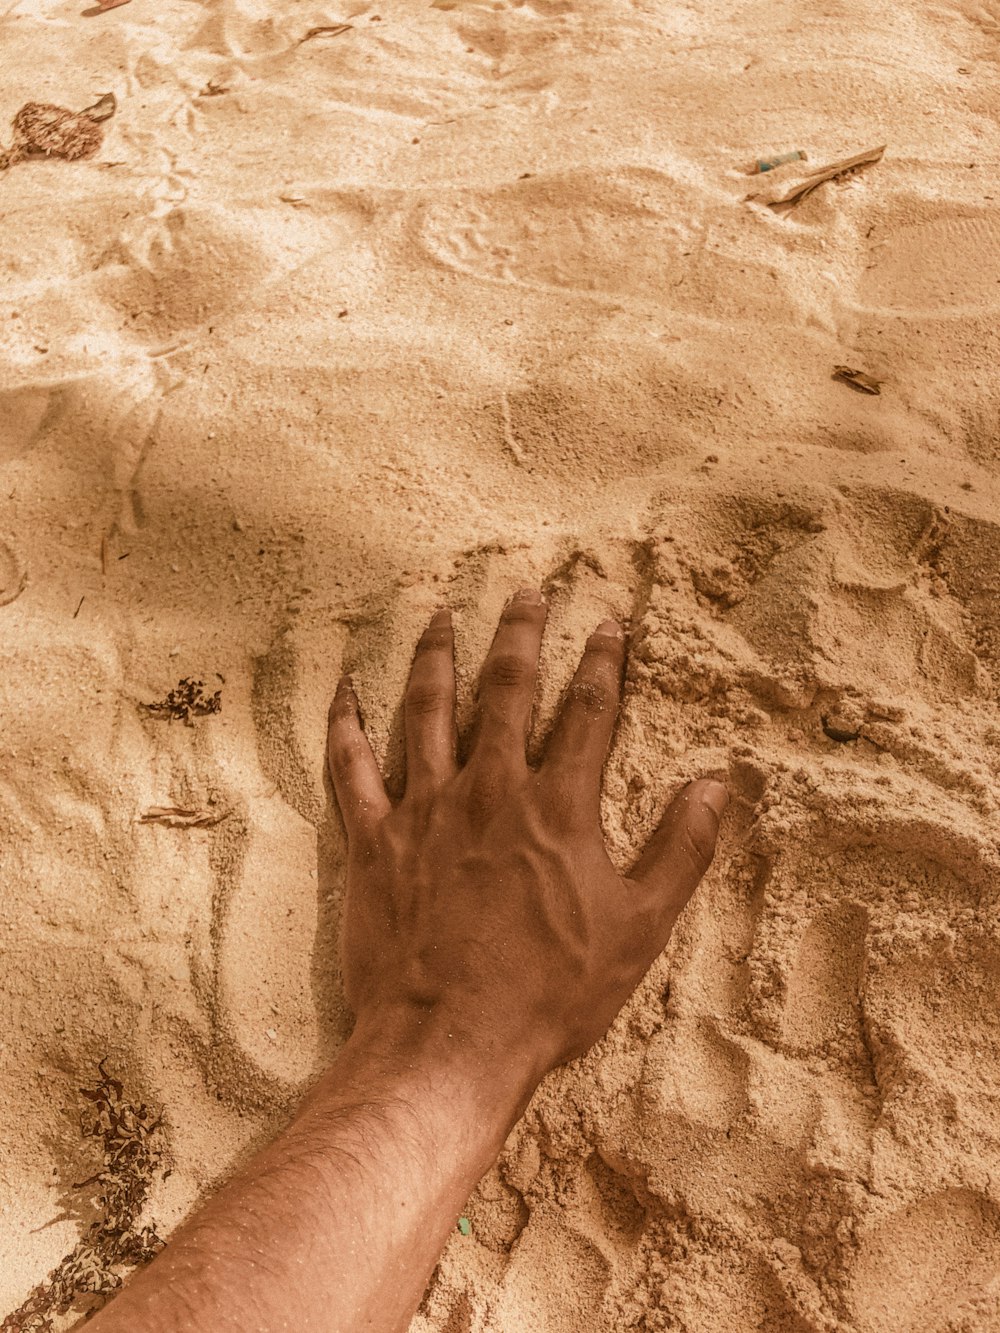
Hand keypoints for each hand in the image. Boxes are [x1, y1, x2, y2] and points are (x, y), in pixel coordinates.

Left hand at [327, 588, 727, 1089]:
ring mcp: (424, 809)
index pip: (588, 711)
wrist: (450, 1042)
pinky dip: (346, 724)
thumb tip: (718, 786)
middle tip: (526, 592)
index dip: (603, 662)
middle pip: (506, 689)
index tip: (610, 623)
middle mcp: (489, 789)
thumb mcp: (638, 928)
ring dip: (435, 657)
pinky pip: (352, 767)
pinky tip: (345, 690)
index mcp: (557, 807)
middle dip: (520, 633)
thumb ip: (680, 850)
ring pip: (427, 710)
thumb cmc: (551, 993)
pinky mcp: (373, 841)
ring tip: (440, 616)